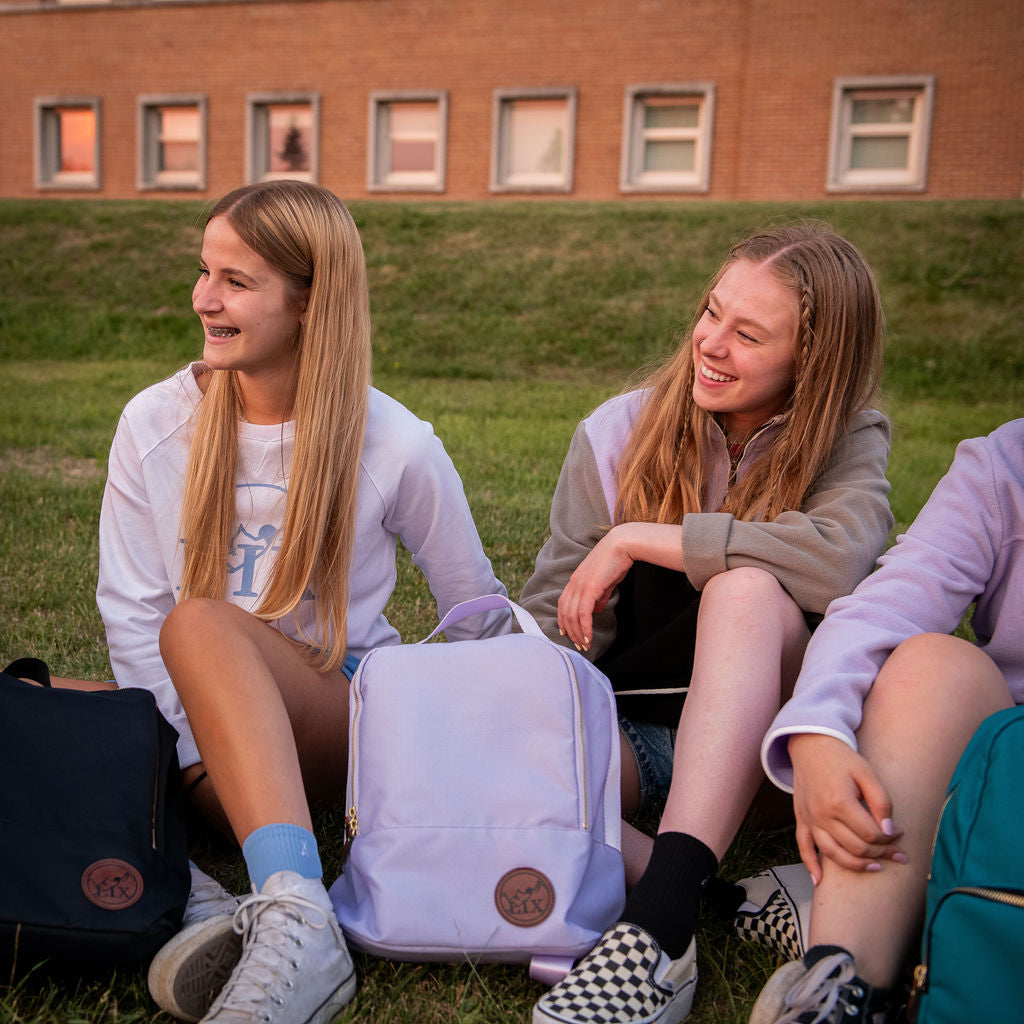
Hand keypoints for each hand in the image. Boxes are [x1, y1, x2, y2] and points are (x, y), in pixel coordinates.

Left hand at [557, 528, 634, 650]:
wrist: (622, 545)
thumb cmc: (616, 561)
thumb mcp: (605, 582)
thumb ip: (599, 596)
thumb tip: (596, 610)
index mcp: (575, 580)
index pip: (563, 604)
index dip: (562, 620)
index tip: (566, 633)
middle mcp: (574, 583)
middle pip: (565, 613)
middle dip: (571, 632)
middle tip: (578, 645)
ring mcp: (581, 585)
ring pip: (572, 616)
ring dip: (578, 633)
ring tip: (585, 645)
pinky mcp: (590, 588)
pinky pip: (583, 614)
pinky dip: (585, 628)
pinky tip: (589, 637)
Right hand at [789, 732, 905, 883]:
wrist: (811, 744)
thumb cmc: (842, 758)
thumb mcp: (867, 773)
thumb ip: (881, 803)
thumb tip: (889, 832)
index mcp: (840, 802)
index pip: (870, 834)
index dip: (889, 839)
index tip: (900, 835)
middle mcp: (822, 814)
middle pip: (855, 847)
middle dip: (879, 853)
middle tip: (895, 854)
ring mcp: (809, 818)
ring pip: (833, 854)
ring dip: (855, 865)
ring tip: (874, 867)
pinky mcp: (801, 818)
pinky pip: (803, 846)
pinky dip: (810, 865)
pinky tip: (819, 881)